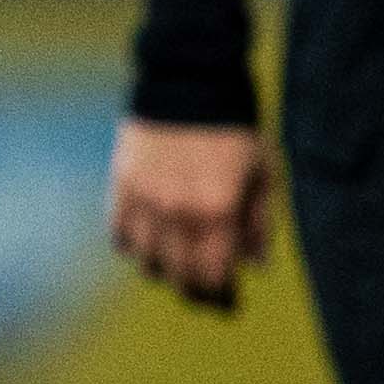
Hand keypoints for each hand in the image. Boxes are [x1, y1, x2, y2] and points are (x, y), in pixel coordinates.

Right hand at [107, 118, 273, 311]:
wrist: (187, 83)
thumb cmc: (235, 130)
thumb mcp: (263, 175)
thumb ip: (260, 224)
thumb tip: (257, 266)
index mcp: (218, 213)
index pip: (214, 276)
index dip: (222, 296)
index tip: (229, 301)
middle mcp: (177, 213)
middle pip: (180, 276)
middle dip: (195, 291)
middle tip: (205, 292)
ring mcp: (144, 200)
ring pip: (147, 261)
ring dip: (163, 271)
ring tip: (175, 268)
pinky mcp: (121, 185)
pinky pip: (120, 234)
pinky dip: (133, 246)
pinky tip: (148, 243)